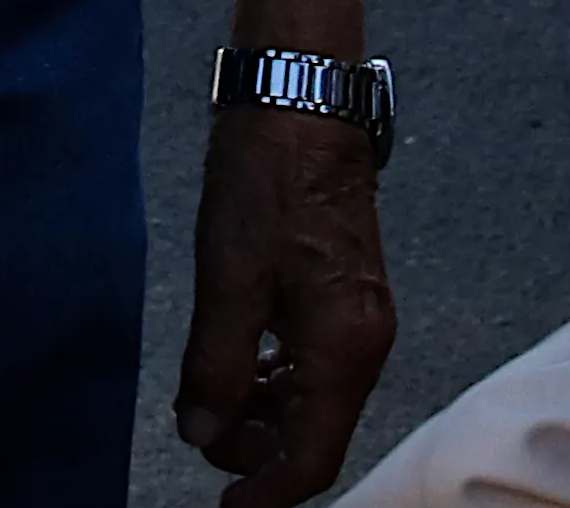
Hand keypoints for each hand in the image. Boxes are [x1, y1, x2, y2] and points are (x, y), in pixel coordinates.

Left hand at [174, 95, 395, 506]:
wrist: (302, 101)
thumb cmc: (270, 178)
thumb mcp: (229, 281)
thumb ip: (217, 369)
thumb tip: (204, 434)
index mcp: (345, 345)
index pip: (313, 458)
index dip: (265, 493)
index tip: (224, 507)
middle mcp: (366, 339)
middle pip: (317, 435)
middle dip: (259, 451)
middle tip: (203, 434)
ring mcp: (362, 316)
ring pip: (316, 400)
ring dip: (265, 415)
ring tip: (213, 399)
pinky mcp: (348, 293)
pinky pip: (317, 363)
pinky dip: (279, 378)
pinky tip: (242, 362)